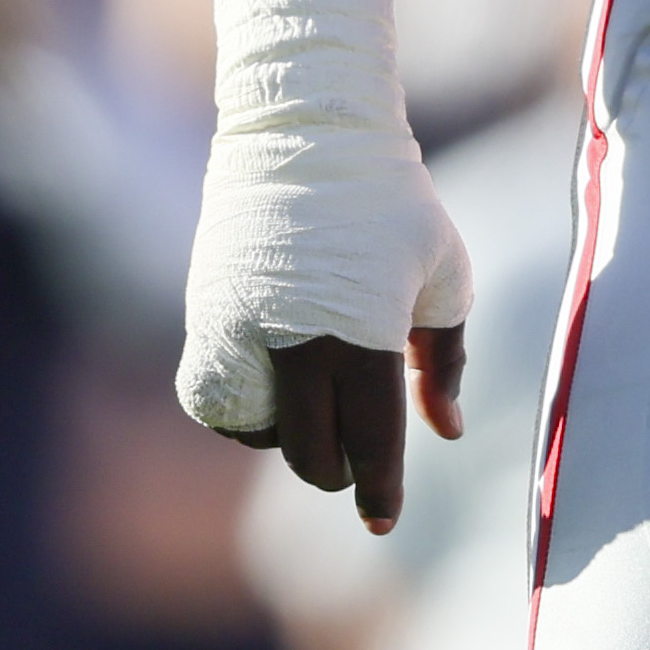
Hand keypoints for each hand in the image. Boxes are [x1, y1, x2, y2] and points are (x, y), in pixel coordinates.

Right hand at [176, 86, 469, 533]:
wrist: (302, 129)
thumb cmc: (390, 199)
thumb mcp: (443, 271)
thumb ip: (445, 358)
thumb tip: (444, 431)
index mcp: (365, 331)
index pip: (373, 440)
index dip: (381, 489)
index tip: (382, 520)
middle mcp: (298, 340)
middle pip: (313, 454)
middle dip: (340, 470)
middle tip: (359, 456)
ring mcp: (242, 330)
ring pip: (259, 433)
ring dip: (290, 436)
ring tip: (317, 396)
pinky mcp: (204, 316)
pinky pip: (214, 400)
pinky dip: (242, 410)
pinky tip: (271, 384)